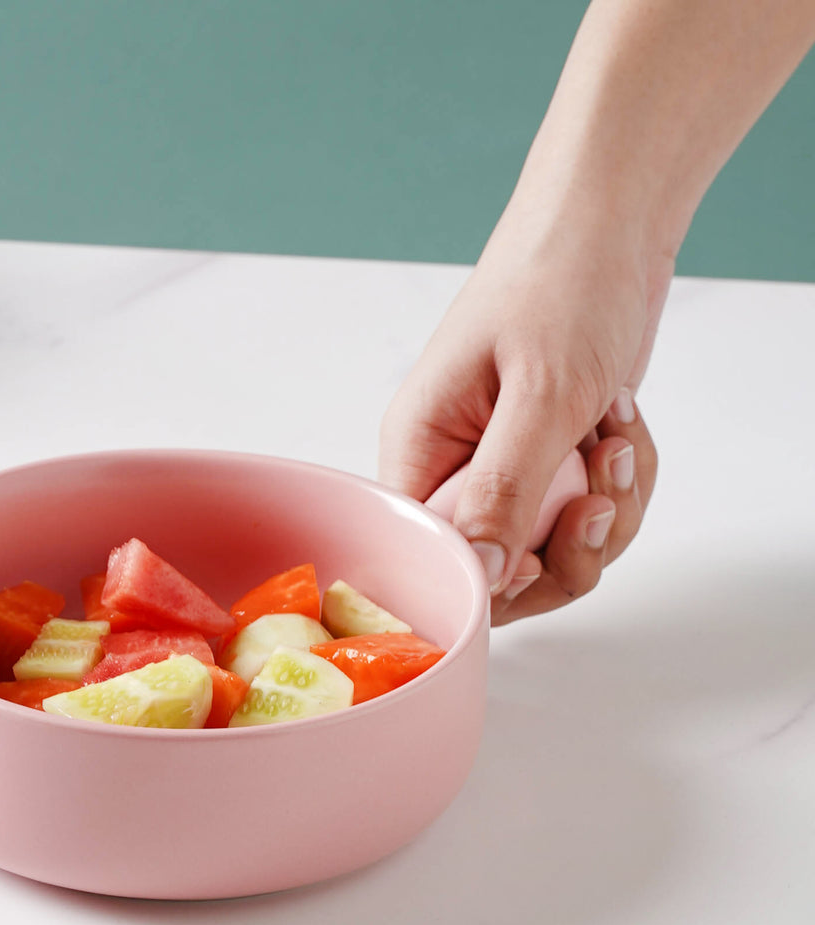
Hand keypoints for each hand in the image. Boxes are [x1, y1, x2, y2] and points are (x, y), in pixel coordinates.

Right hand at [379, 191, 665, 623]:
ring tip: (618, 438)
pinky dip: (623, 485)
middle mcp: (453, 469)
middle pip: (498, 571)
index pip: (429, 555)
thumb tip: (482, 579)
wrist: (612, 226)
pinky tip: (622, 427)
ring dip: (607, 511)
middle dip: (566, 548)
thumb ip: (504, 492)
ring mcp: (505, 469)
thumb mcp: (539, 393)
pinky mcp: (551, 463)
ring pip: (552, 552)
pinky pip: (586, 519)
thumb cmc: (560, 285)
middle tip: (601, 494)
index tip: (538, 550)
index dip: (487, 576)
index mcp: (419, 450)